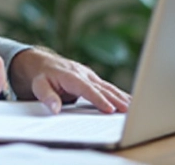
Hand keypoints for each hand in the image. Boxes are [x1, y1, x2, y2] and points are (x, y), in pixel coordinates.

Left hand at [8, 47, 130, 113]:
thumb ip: (47, 96)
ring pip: (108, 87)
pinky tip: (130, 101)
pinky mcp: (94, 79)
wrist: (42, 63)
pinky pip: (108, 87)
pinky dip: (120, 94)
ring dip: (121, 97)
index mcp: (71, 76)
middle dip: (116, 99)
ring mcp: (90, 76)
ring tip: (135, 107)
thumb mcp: (39, 86)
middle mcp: (83, 74)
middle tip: (129, 110)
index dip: (99, 99)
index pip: (87, 89)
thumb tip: (55, 108)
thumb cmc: (41, 76)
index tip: (109, 109)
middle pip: (102, 88)